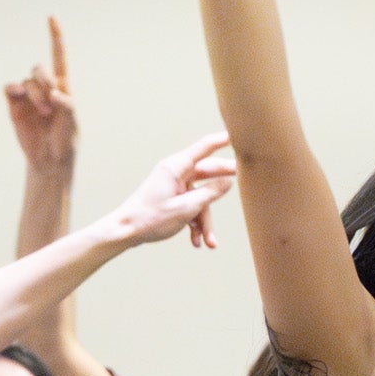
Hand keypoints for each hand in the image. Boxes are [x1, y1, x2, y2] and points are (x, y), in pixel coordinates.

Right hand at [4, 20, 77, 171]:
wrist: (49, 158)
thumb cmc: (65, 140)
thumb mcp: (72, 124)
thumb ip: (68, 106)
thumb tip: (57, 93)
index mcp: (63, 88)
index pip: (59, 59)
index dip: (55, 39)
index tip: (51, 18)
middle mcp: (44, 88)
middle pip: (39, 69)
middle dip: (45, 82)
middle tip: (51, 105)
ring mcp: (28, 95)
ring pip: (27, 81)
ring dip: (36, 94)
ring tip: (44, 112)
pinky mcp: (14, 104)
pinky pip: (10, 88)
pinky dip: (15, 90)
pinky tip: (19, 98)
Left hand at [103, 133, 236, 248]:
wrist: (126, 232)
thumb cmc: (150, 218)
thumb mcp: (186, 208)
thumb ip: (210, 193)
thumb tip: (228, 182)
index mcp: (175, 168)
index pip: (204, 148)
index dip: (221, 140)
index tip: (237, 133)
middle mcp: (176, 174)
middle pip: (208, 174)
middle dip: (223, 186)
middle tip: (248, 183)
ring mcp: (174, 187)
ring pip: (201, 198)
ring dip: (206, 221)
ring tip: (209, 242)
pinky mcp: (173, 199)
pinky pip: (192, 208)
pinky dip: (196, 225)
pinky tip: (197, 241)